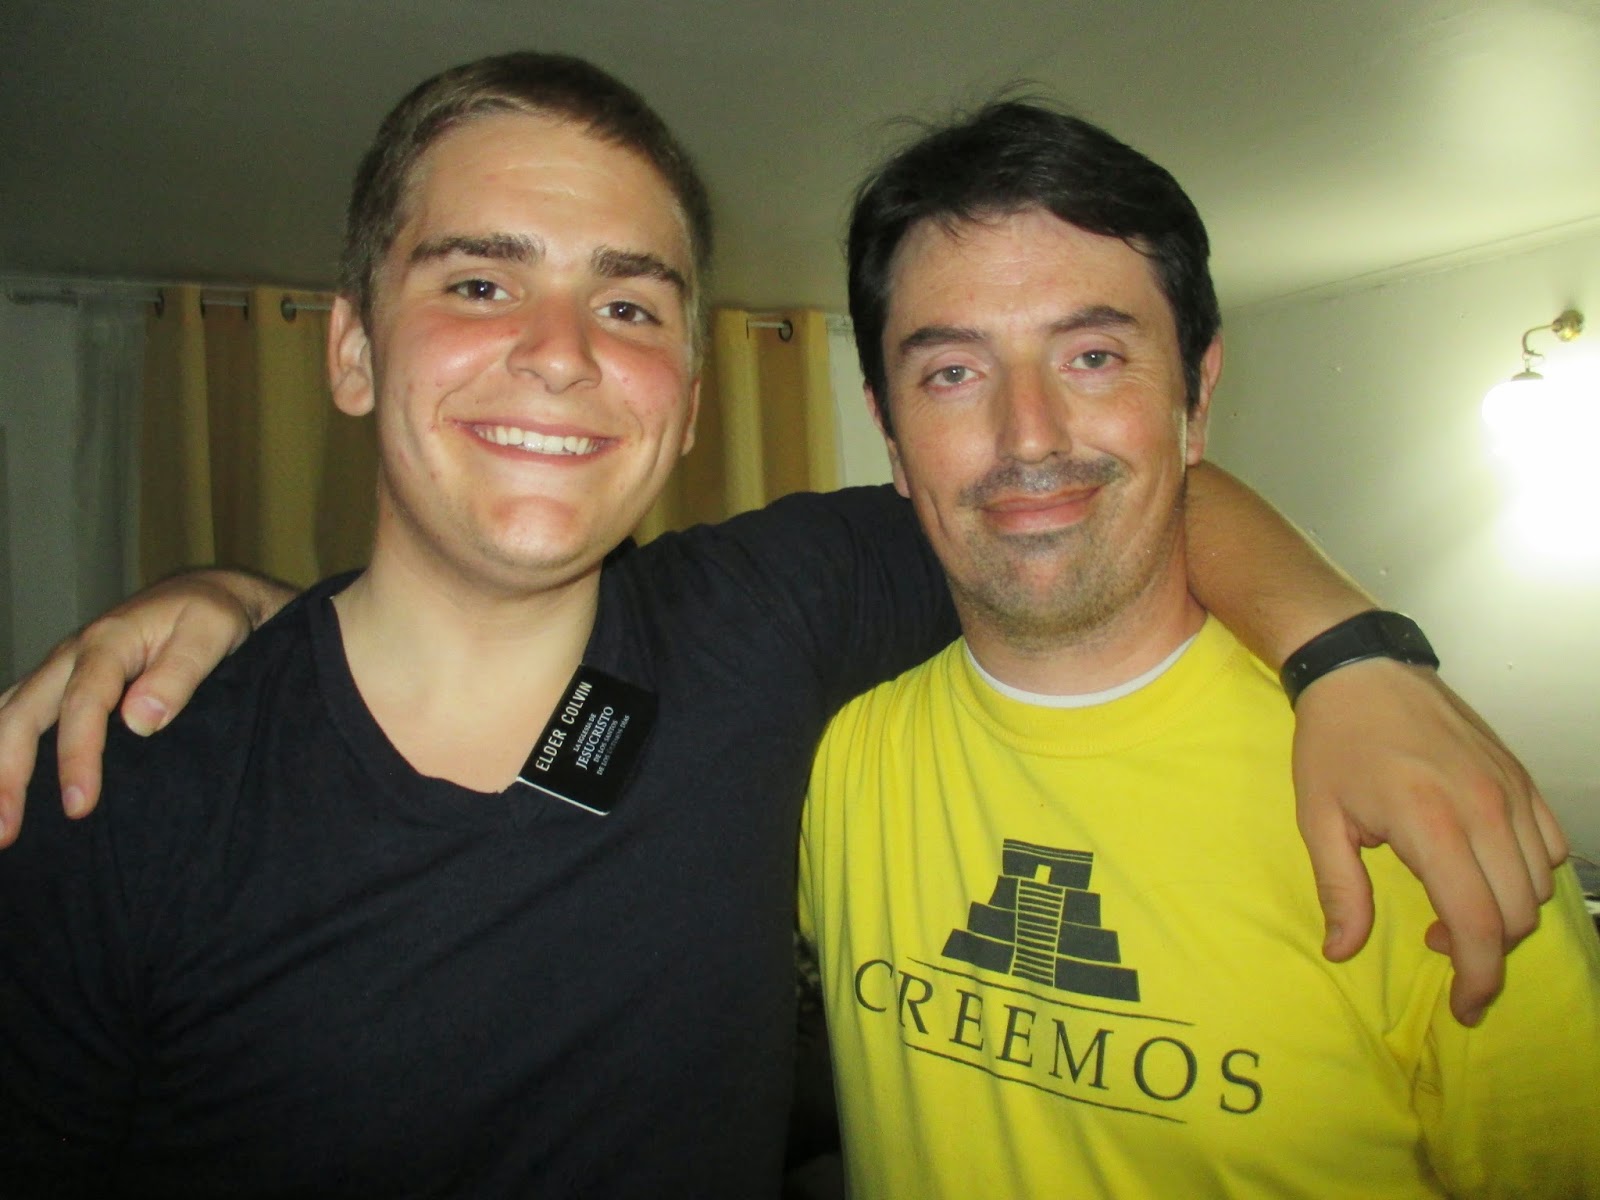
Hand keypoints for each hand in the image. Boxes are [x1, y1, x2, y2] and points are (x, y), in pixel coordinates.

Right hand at [0, 570, 292, 845]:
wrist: (202, 594)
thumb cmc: (210, 615)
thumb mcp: (211, 632)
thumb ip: (179, 673)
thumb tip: (140, 720)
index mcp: (108, 642)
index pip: (83, 703)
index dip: (77, 755)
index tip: (79, 804)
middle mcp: (71, 656)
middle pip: (23, 713)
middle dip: (7, 773)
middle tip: (6, 831)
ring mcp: (59, 670)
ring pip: (8, 715)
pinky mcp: (59, 684)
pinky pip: (16, 714)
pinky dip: (1, 749)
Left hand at [1291, 657, 1567, 1026]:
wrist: (1360, 670)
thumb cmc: (1333, 743)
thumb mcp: (1318, 818)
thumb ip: (1339, 890)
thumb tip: (1342, 951)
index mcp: (1432, 825)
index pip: (1479, 925)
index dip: (1478, 979)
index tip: (1465, 1007)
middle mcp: (1486, 809)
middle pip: (1518, 915)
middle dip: (1488, 953)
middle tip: (1440, 947)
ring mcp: (1511, 790)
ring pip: (1539, 885)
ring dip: (1506, 914)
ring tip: (1454, 907)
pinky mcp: (1521, 776)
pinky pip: (1550, 845)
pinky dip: (1528, 874)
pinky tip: (1483, 870)